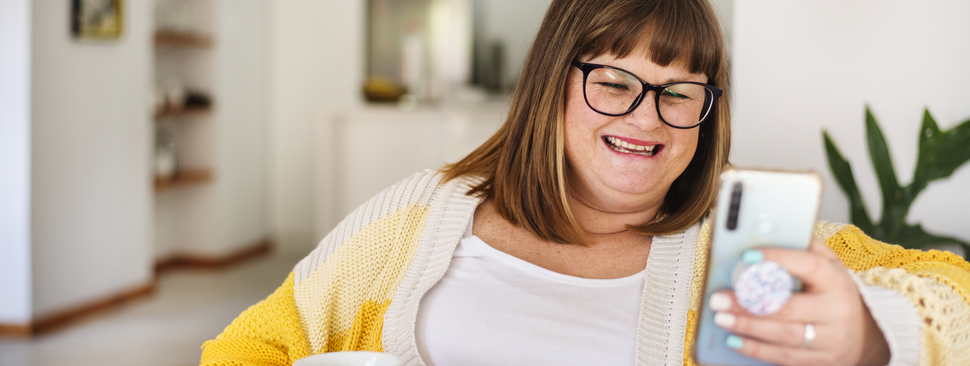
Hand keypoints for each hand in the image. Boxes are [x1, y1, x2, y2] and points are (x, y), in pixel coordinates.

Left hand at [708, 238, 890, 365]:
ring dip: (748, 327)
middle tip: (718, 299)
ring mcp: (830, 340)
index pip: (809, 266)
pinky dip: (756, 349)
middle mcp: (837, 311)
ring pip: (785, 335)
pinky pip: (784, 356)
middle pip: (790, 307)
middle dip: (750, 303)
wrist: (865, 335)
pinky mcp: (821, 362)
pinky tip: (734, 340)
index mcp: (837, 281)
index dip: (779, 259)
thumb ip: (805, 248)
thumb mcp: (830, 267)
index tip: (748, 255)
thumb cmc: (833, 294)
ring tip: (720, 318)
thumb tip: (770, 230)